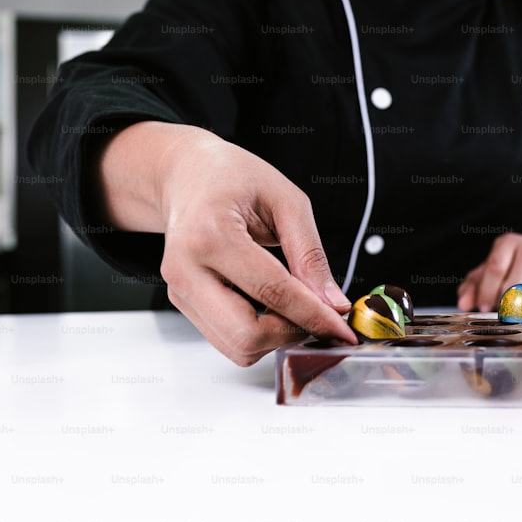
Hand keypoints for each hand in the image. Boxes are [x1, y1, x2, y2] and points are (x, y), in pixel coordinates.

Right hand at [99, 122, 356, 365]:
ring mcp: (179, 289)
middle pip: (247, 335)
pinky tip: (270, 304)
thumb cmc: (233, 177)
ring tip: (293, 305)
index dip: (315, 316)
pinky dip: (258, 332)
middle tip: (318, 315)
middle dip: (291, 333)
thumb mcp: (286, 201)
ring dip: (275, 336)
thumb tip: (333, 304)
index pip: (273, 292)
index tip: (343, 330)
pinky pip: (227, 338)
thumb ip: (310, 255)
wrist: (187, 175)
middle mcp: (186, 267)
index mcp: (211, 233)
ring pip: (237, 347)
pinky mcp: (181, 302)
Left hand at [456, 232, 521, 311]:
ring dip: (520, 310)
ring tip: (514, 313)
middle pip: (513, 283)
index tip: (483, 308)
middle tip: (499, 314)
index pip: (496, 268)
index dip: (487, 292)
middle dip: (502, 304)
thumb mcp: (486, 274)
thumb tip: (464, 303)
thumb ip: (472, 288)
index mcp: (509, 242)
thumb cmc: (509, 270)